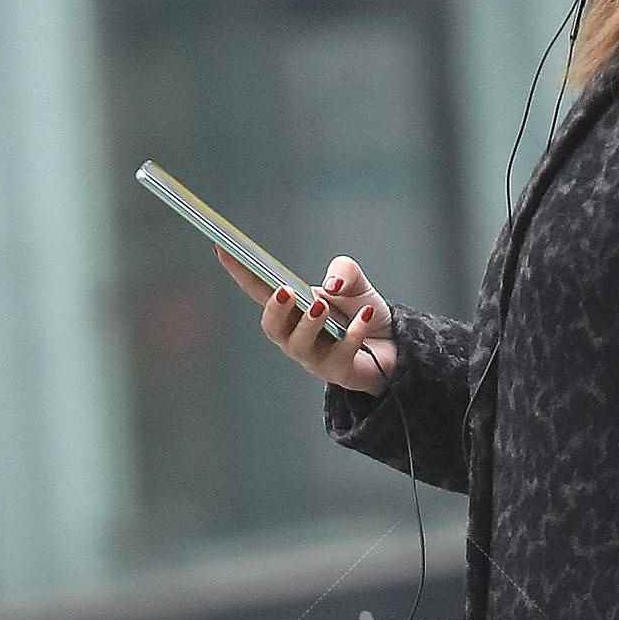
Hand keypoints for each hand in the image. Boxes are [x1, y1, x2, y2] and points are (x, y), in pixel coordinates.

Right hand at [214, 247, 396, 394]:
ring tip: (321, 305)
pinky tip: (365, 316)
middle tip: (285, 291)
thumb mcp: (355, 283)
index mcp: (293, 309)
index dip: (240, 271)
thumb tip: (331, 286)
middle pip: (272, 328)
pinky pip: (341, 354)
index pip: (259, 290)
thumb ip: (343, 271)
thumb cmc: (364, 313)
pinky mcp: (339, 372)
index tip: (222, 247)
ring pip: (299, 346)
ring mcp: (315, 357)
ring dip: (307, 324)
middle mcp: (296, 335)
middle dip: (274, 310)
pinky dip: (354, 332)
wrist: (396, 345)